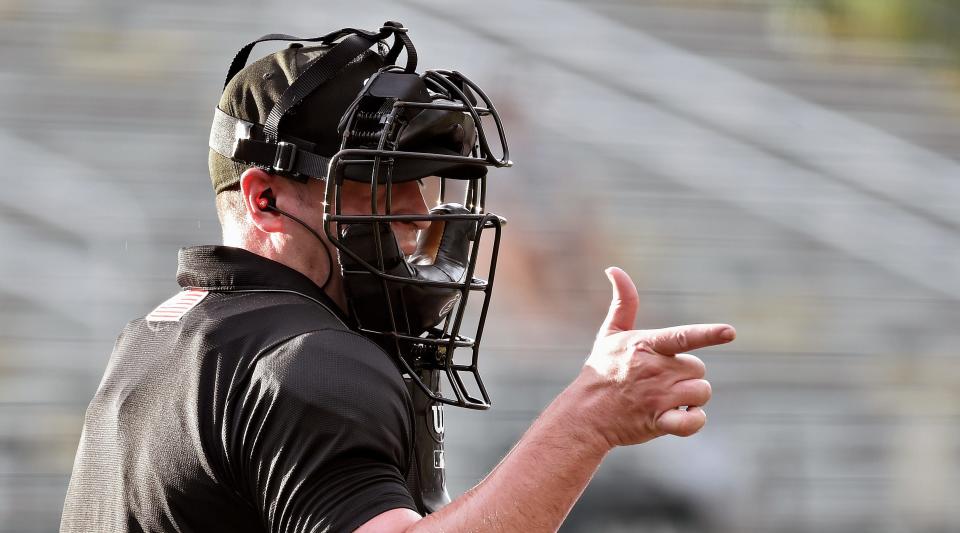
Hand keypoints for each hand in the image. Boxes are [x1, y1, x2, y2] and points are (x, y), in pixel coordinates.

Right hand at [577, 267, 734, 447]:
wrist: (585, 414)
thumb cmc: (603, 371)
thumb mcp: (610, 334)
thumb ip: (623, 302)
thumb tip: (614, 269)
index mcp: (645, 345)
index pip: (682, 337)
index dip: (708, 334)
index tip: (730, 332)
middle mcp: (654, 370)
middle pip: (698, 369)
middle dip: (687, 375)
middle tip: (661, 381)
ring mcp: (657, 397)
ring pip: (700, 392)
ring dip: (690, 397)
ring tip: (666, 399)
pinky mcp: (658, 422)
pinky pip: (693, 422)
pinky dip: (693, 421)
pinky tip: (680, 417)